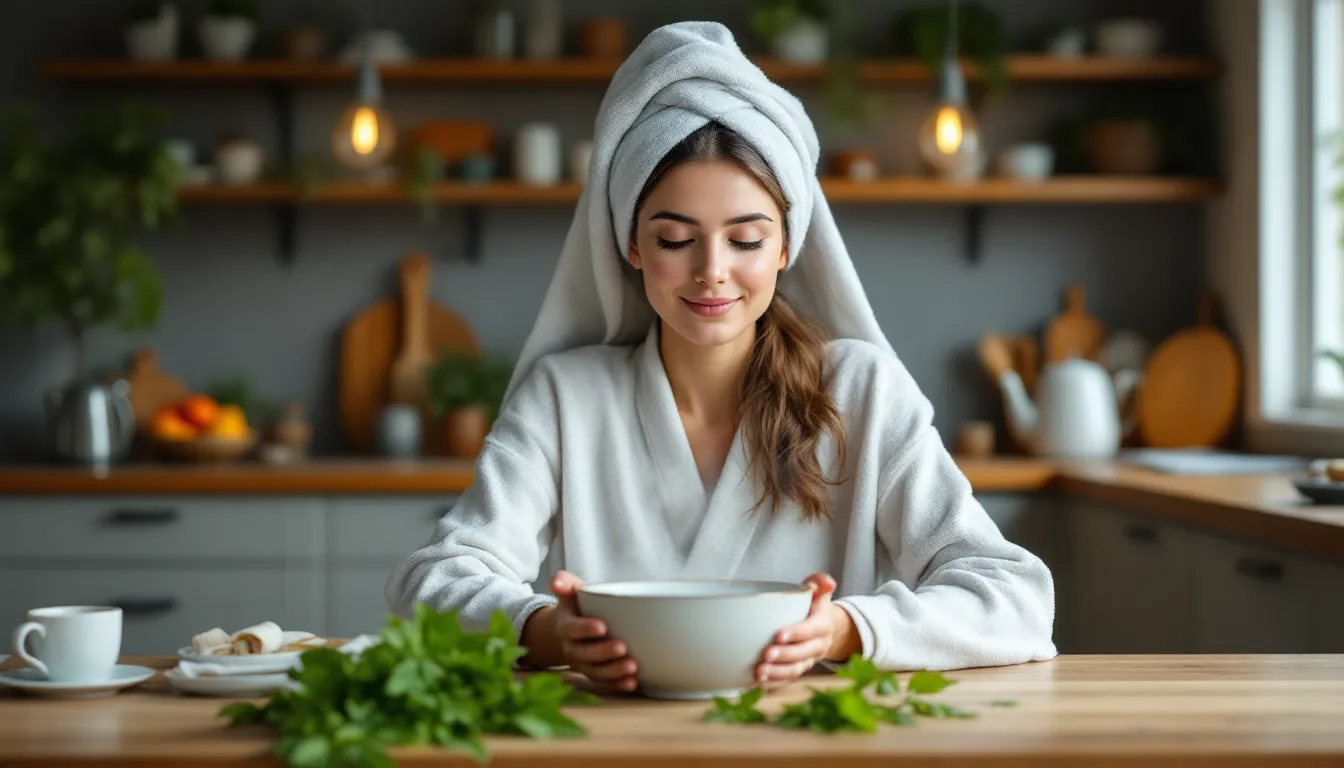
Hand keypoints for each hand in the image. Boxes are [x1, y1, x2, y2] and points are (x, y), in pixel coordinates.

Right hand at [550, 570, 638, 692]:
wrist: (573, 626)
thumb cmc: (577, 605)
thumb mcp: (571, 591)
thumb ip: (565, 582)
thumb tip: (556, 581)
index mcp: (565, 626)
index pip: (571, 629)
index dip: (584, 629)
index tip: (602, 626)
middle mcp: (571, 648)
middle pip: (583, 654)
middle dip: (603, 653)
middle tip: (623, 648)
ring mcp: (582, 664)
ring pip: (594, 672)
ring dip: (613, 672)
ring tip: (632, 668)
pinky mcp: (595, 674)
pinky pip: (603, 684)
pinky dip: (617, 686)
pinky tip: (632, 683)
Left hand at [755, 573, 857, 688]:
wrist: (828, 629)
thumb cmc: (816, 608)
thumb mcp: (820, 593)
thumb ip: (819, 583)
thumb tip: (826, 582)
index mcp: (822, 625)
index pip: (811, 630)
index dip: (796, 633)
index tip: (779, 635)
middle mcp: (817, 645)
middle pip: (802, 653)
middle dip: (785, 656)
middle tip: (766, 655)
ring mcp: (809, 660)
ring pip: (796, 670)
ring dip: (778, 673)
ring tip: (760, 672)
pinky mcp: (800, 669)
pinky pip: (789, 680)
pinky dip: (775, 683)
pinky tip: (760, 683)